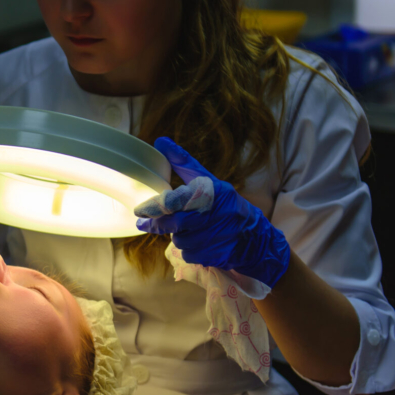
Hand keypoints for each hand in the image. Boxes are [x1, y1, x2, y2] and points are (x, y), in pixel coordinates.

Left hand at [135, 137, 290, 288]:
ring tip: (192, 230)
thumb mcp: (210, 181)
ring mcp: (212, 236)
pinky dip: (190, 250)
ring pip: (178, 240)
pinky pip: (187, 254)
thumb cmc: (227, 205)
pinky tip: (201, 242)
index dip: (157, 207)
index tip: (139, 211)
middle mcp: (211, 214)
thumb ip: (184, 164)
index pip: (176, 200)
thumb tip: (161, 140)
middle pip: (174, 224)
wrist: (255, 238)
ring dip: (179, 237)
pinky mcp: (212, 254)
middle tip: (146, 223)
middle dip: (159, 225)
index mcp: (209, 193)